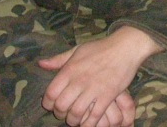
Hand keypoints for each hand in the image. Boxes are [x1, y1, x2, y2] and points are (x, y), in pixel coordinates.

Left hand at [39, 26, 161, 126]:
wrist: (126, 47)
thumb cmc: (101, 48)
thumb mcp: (77, 50)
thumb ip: (59, 59)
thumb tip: (40, 64)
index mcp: (70, 69)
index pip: (50, 93)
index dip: (48, 103)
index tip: (52, 105)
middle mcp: (79, 80)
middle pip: (61, 106)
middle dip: (60, 114)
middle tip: (65, 113)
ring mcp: (94, 88)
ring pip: (76, 113)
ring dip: (74, 120)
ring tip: (76, 119)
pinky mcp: (108, 95)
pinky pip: (94, 116)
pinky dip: (89, 123)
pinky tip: (89, 122)